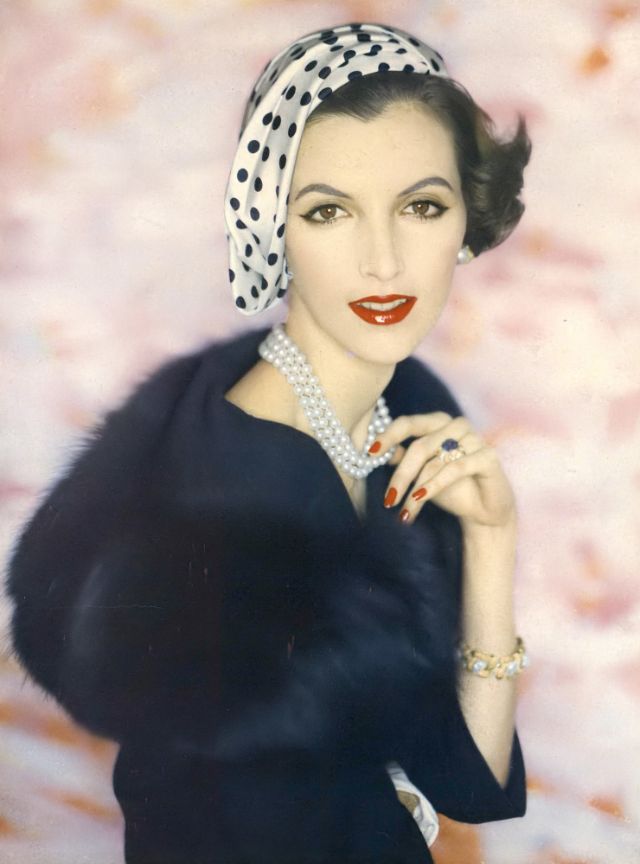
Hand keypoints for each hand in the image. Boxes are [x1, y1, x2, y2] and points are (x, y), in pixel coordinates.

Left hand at [369, 412, 516, 528]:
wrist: (483, 511)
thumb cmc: (451, 488)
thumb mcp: (420, 473)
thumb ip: (402, 458)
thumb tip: (374, 451)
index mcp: (438, 422)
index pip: (408, 423)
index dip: (388, 437)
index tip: (370, 453)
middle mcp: (457, 425)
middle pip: (420, 446)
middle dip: (401, 476)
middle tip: (388, 500)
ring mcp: (475, 438)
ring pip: (435, 462)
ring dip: (416, 490)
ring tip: (405, 511)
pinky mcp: (488, 456)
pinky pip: (455, 469)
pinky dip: (434, 486)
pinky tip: (420, 500)